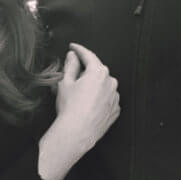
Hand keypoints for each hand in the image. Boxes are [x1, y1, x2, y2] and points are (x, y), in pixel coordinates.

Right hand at [39, 43, 119, 179]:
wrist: (77, 133)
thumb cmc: (70, 107)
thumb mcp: (65, 82)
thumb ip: (70, 65)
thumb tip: (73, 55)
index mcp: (99, 72)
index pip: (88, 55)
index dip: (79, 49)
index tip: (73, 47)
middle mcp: (111, 82)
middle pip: (97, 70)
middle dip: (85, 70)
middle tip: (72, 75)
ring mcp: (115, 97)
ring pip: (103, 85)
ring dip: (93, 85)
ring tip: (78, 95)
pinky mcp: (115, 110)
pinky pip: (107, 99)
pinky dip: (99, 98)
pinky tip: (87, 105)